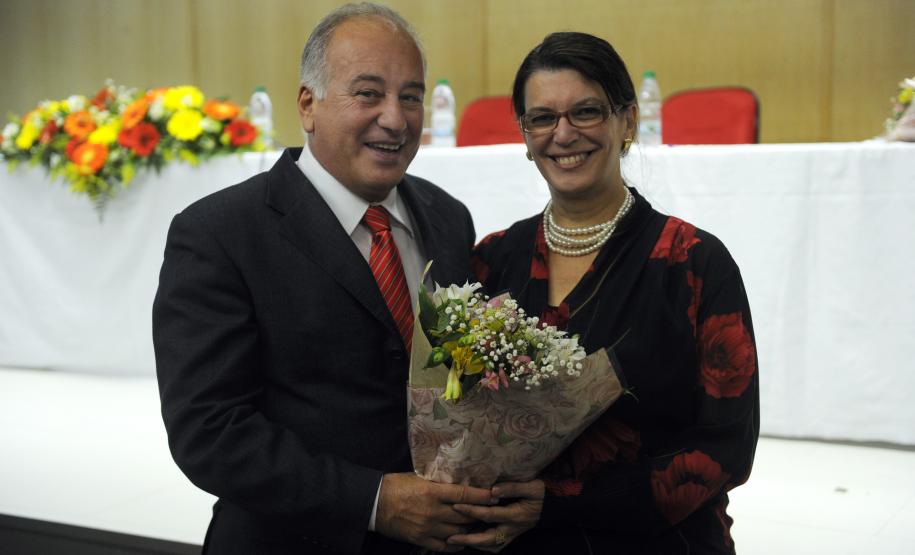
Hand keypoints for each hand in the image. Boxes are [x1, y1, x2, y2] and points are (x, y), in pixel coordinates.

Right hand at [375, 472, 492, 551]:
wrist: (374, 502)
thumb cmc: (396, 485)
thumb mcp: (418, 478)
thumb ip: (438, 482)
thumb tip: (458, 481)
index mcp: (432, 492)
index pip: (464, 494)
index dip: (482, 496)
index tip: (494, 494)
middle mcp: (433, 511)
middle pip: (465, 515)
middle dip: (479, 513)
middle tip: (490, 510)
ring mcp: (427, 527)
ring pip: (458, 531)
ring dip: (469, 528)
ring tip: (476, 524)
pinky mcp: (420, 539)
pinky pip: (444, 546)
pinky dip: (455, 544)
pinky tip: (462, 540)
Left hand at [447, 480, 544, 551]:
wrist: (553, 508)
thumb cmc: (541, 494)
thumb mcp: (532, 486)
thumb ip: (512, 488)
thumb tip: (492, 490)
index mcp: (516, 515)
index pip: (490, 515)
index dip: (472, 510)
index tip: (456, 505)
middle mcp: (512, 529)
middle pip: (487, 539)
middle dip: (467, 540)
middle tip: (450, 538)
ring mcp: (511, 535)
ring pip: (490, 546)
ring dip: (473, 545)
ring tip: (455, 542)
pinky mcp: (511, 537)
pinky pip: (494, 546)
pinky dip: (481, 546)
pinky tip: (469, 541)